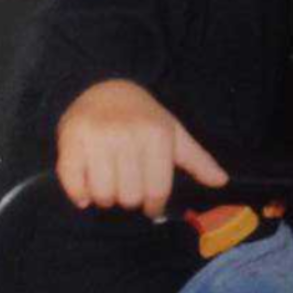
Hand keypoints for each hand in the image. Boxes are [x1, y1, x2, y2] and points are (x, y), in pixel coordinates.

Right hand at [55, 79, 227, 218]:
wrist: (103, 87)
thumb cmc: (143, 116)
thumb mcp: (174, 133)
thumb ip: (197, 160)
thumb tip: (221, 181)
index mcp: (156, 136)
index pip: (156, 191)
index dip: (154, 205)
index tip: (151, 205)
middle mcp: (128, 136)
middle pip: (129, 198)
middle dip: (129, 199)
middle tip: (127, 185)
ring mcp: (98, 139)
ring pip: (103, 195)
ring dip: (105, 198)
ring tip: (109, 182)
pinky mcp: (71, 141)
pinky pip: (74, 185)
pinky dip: (79, 194)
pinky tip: (86, 188)